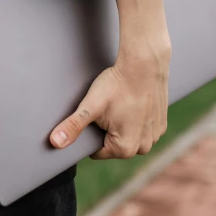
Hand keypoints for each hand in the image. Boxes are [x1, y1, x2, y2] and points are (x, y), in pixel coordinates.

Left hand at [50, 41, 170, 159]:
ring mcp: (155, 135)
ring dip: (122, 125)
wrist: (144, 64)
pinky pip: (142, 128)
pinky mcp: (161, 124)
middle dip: (107, 130)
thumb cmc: (117, 84)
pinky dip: (135, 119)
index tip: (96, 115)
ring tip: (121, 105)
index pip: (97, 150)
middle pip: (114, 145)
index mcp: (125, 148)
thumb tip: (54, 142)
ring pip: (128, 136)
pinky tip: (132, 103)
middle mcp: (143, 147)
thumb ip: (73, 126)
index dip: (92, 132)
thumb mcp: (91, 106)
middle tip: (108, 108)